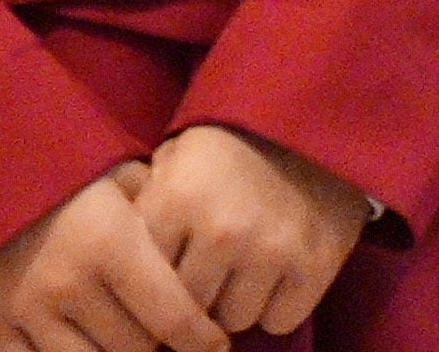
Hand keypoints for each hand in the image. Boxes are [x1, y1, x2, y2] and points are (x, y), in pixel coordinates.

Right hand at [0, 164, 226, 351]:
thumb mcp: (115, 175)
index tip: (218, 347)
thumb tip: (199, 258)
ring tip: (124, 338)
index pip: (175, 319)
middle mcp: (69, 284)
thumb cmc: (59, 168)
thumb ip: (157, 215)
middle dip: (158, 346)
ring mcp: (27, 314)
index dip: (204, 341)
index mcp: (108, 241)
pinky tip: (85, 347)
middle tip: (163, 331)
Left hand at [135, 124, 370, 335]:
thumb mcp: (177, 154)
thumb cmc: (231, 138)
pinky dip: (276, 306)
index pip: (146, 275)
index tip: (165, 273)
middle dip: (195, 294)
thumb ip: (149, 205)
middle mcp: (221, 230)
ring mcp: (270, 251)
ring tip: (241, 268)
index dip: (155, 277)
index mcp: (178, 197)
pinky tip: (276, 273)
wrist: (312, 115)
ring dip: (235, 302)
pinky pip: (278, 322)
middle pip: (189, 307)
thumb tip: (123, 264)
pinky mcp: (314, 268)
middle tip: (206, 271)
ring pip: (233, 321)